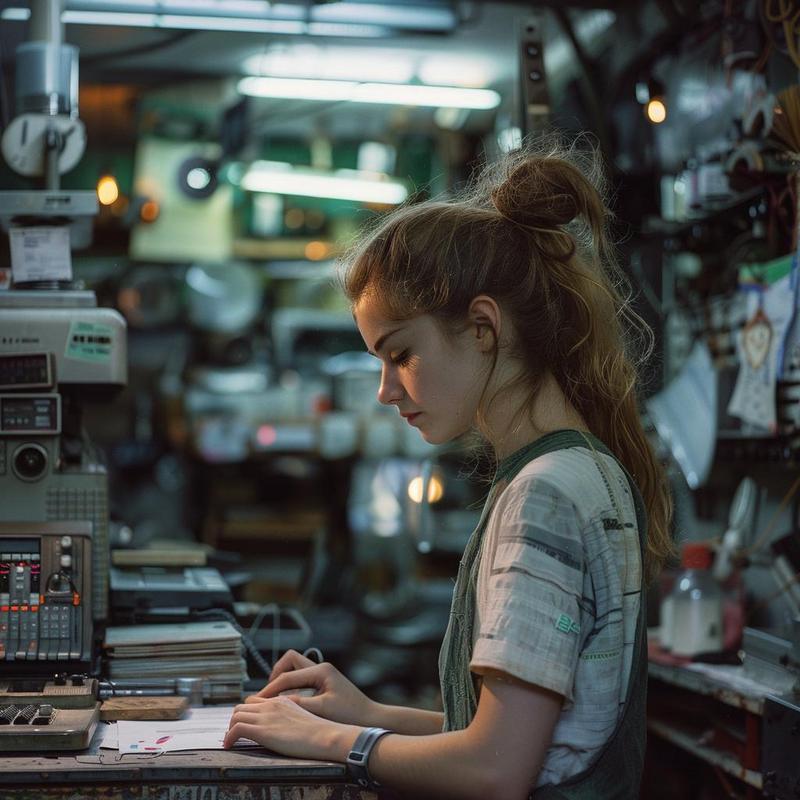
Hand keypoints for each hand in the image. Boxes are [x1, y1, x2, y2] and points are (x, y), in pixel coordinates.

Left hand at [223, 695, 359, 760]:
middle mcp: (272, 705)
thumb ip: (291, 716)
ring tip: (231, 740)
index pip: (256, 700)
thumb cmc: (321, 731)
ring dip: (230, 727)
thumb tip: (285, 725)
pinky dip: (229, 738)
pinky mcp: (262, 730)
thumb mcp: (305, 717)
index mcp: (282, 701)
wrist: (324, 736)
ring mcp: (266, 716)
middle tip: (236, 733)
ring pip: (236, 715)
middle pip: (243, 706)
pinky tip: (230, 745)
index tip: (247, 723)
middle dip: (236, 719)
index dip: (248, 711)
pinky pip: (235, 729)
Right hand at [253, 649, 375, 725]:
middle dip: (276, 675)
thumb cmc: (350, 714)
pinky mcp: (324, 681)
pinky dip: (291, 685)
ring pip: (295, 667)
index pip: (287, 676)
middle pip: (289, 660)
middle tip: (266, 695)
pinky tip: (287, 701)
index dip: (270, 689)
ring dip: (283, 679)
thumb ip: (298, 703)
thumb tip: (274, 702)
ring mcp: (323, 673)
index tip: (257, 702)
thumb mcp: (322, 710)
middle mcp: (321, 667)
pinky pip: (301, 677)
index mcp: (320, 670)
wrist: (370, 717)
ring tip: (273, 698)